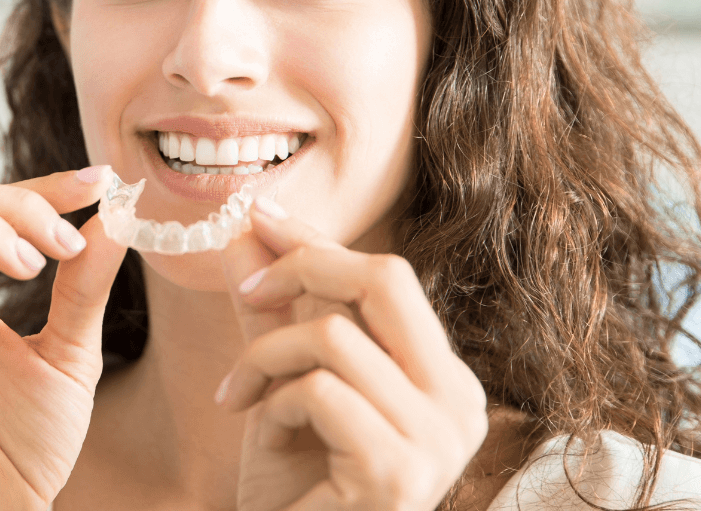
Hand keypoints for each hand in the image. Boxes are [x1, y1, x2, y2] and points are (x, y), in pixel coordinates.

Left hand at [217, 200, 489, 510]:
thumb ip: (273, 314)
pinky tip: (260, 436)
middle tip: (247, 291)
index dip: (318, 242)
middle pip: (386, 279)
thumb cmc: (294, 493)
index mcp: (444, 380)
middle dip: (303, 266)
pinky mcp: (398, 470)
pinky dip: (272, 402)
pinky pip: (319, 389)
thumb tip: (247, 229)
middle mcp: (460, 404)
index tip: (257, 217)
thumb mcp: (283, 386)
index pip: (389, 280)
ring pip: (335, 334)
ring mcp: (439, 440)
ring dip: (265, 357)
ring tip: (240, 397)